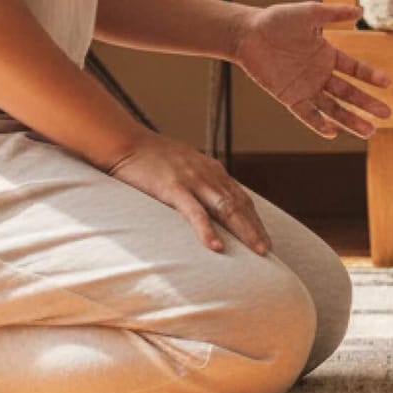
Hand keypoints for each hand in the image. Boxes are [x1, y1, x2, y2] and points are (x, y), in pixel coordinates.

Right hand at [108, 130, 269, 254]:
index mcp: (210, 169)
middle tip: (267, 250)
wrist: (124, 142)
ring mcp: (192, 180)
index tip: (264, 236)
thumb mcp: (182, 163)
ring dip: (244, 231)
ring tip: (256, 251)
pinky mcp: (173, 188)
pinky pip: (195, 213)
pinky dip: (207, 230)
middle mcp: (207, 173)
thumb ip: (198, 178)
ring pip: (226, 208)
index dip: (254, 218)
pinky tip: (216, 247)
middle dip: (255, 228)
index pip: (240, 196)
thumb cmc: (149, 156)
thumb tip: (207, 198)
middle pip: (239, 204)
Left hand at [235, 2, 391, 138]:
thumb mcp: (310, 13)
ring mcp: (306, 87)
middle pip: (348, 93)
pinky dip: (319, 124)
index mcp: (327, 55)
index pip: (355, 69)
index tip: (388, 83)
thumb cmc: (277, 20)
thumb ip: (334, 13)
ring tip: (369, 131)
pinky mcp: (289, 96)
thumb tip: (360, 10)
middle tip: (387, 115)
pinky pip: (306, 113)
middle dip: (367, 104)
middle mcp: (319, 73)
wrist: (248, 33)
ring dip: (350, 120)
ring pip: (333, 108)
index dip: (371, 76)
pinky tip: (332, 132)